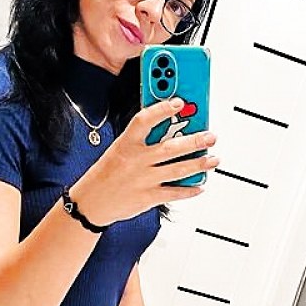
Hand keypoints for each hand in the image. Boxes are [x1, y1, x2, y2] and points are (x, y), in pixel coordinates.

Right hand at [70, 98, 218, 224]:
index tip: (179, 102)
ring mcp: (143, 180)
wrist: (91, 203)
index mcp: (126, 144)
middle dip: (195, 141)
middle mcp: (136, 161)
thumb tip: (171, 129)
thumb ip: (142, 140)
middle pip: (171, 148)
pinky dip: (190, 189)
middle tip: (211, 136)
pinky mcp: (148, 197)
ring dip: (199, 164)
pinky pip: (174, 193)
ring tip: (213, 159)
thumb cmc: (107, 173)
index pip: (144, 120)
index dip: (162, 109)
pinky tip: (201, 185)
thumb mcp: (118, 150)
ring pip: (178, 170)